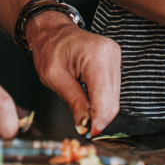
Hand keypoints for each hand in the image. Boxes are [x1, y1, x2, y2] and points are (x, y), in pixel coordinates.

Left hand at [28, 12, 120, 134]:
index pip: (105, 98)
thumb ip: (74, 101)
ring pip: (114, 97)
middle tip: (84, 129)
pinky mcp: (114, 61)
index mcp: (96, 55)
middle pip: (113, 100)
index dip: (99, 120)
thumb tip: (85, 125)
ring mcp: (115, 56)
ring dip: (101, 110)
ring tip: (84, 114)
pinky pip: (112, 89)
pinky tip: (89, 103)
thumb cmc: (50, 48)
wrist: (52, 30)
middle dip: (99, 118)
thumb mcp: (54, 77)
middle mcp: (111, 54)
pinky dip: (102, 101)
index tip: (89, 134)